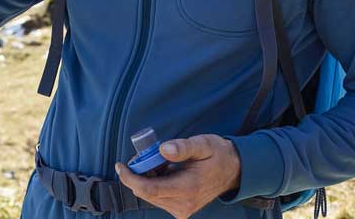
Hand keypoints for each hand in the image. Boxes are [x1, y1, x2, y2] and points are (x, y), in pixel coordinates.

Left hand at [115, 134, 242, 218]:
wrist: (234, 171)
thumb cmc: (218, 155)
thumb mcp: (203, 144)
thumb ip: (183, 147)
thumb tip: (163, 150)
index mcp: (188, 188)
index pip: (149, 189)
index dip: (130, 178)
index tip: (121, 165)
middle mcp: (183, 204)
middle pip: (146, 193)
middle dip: (138, 174)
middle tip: (144, 156)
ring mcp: (182, 209)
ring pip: (150, 195)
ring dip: (147, 178)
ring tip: (160, 163)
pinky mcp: (180, 210)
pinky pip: (158, 197)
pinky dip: (154, 183)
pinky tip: (164, 172)